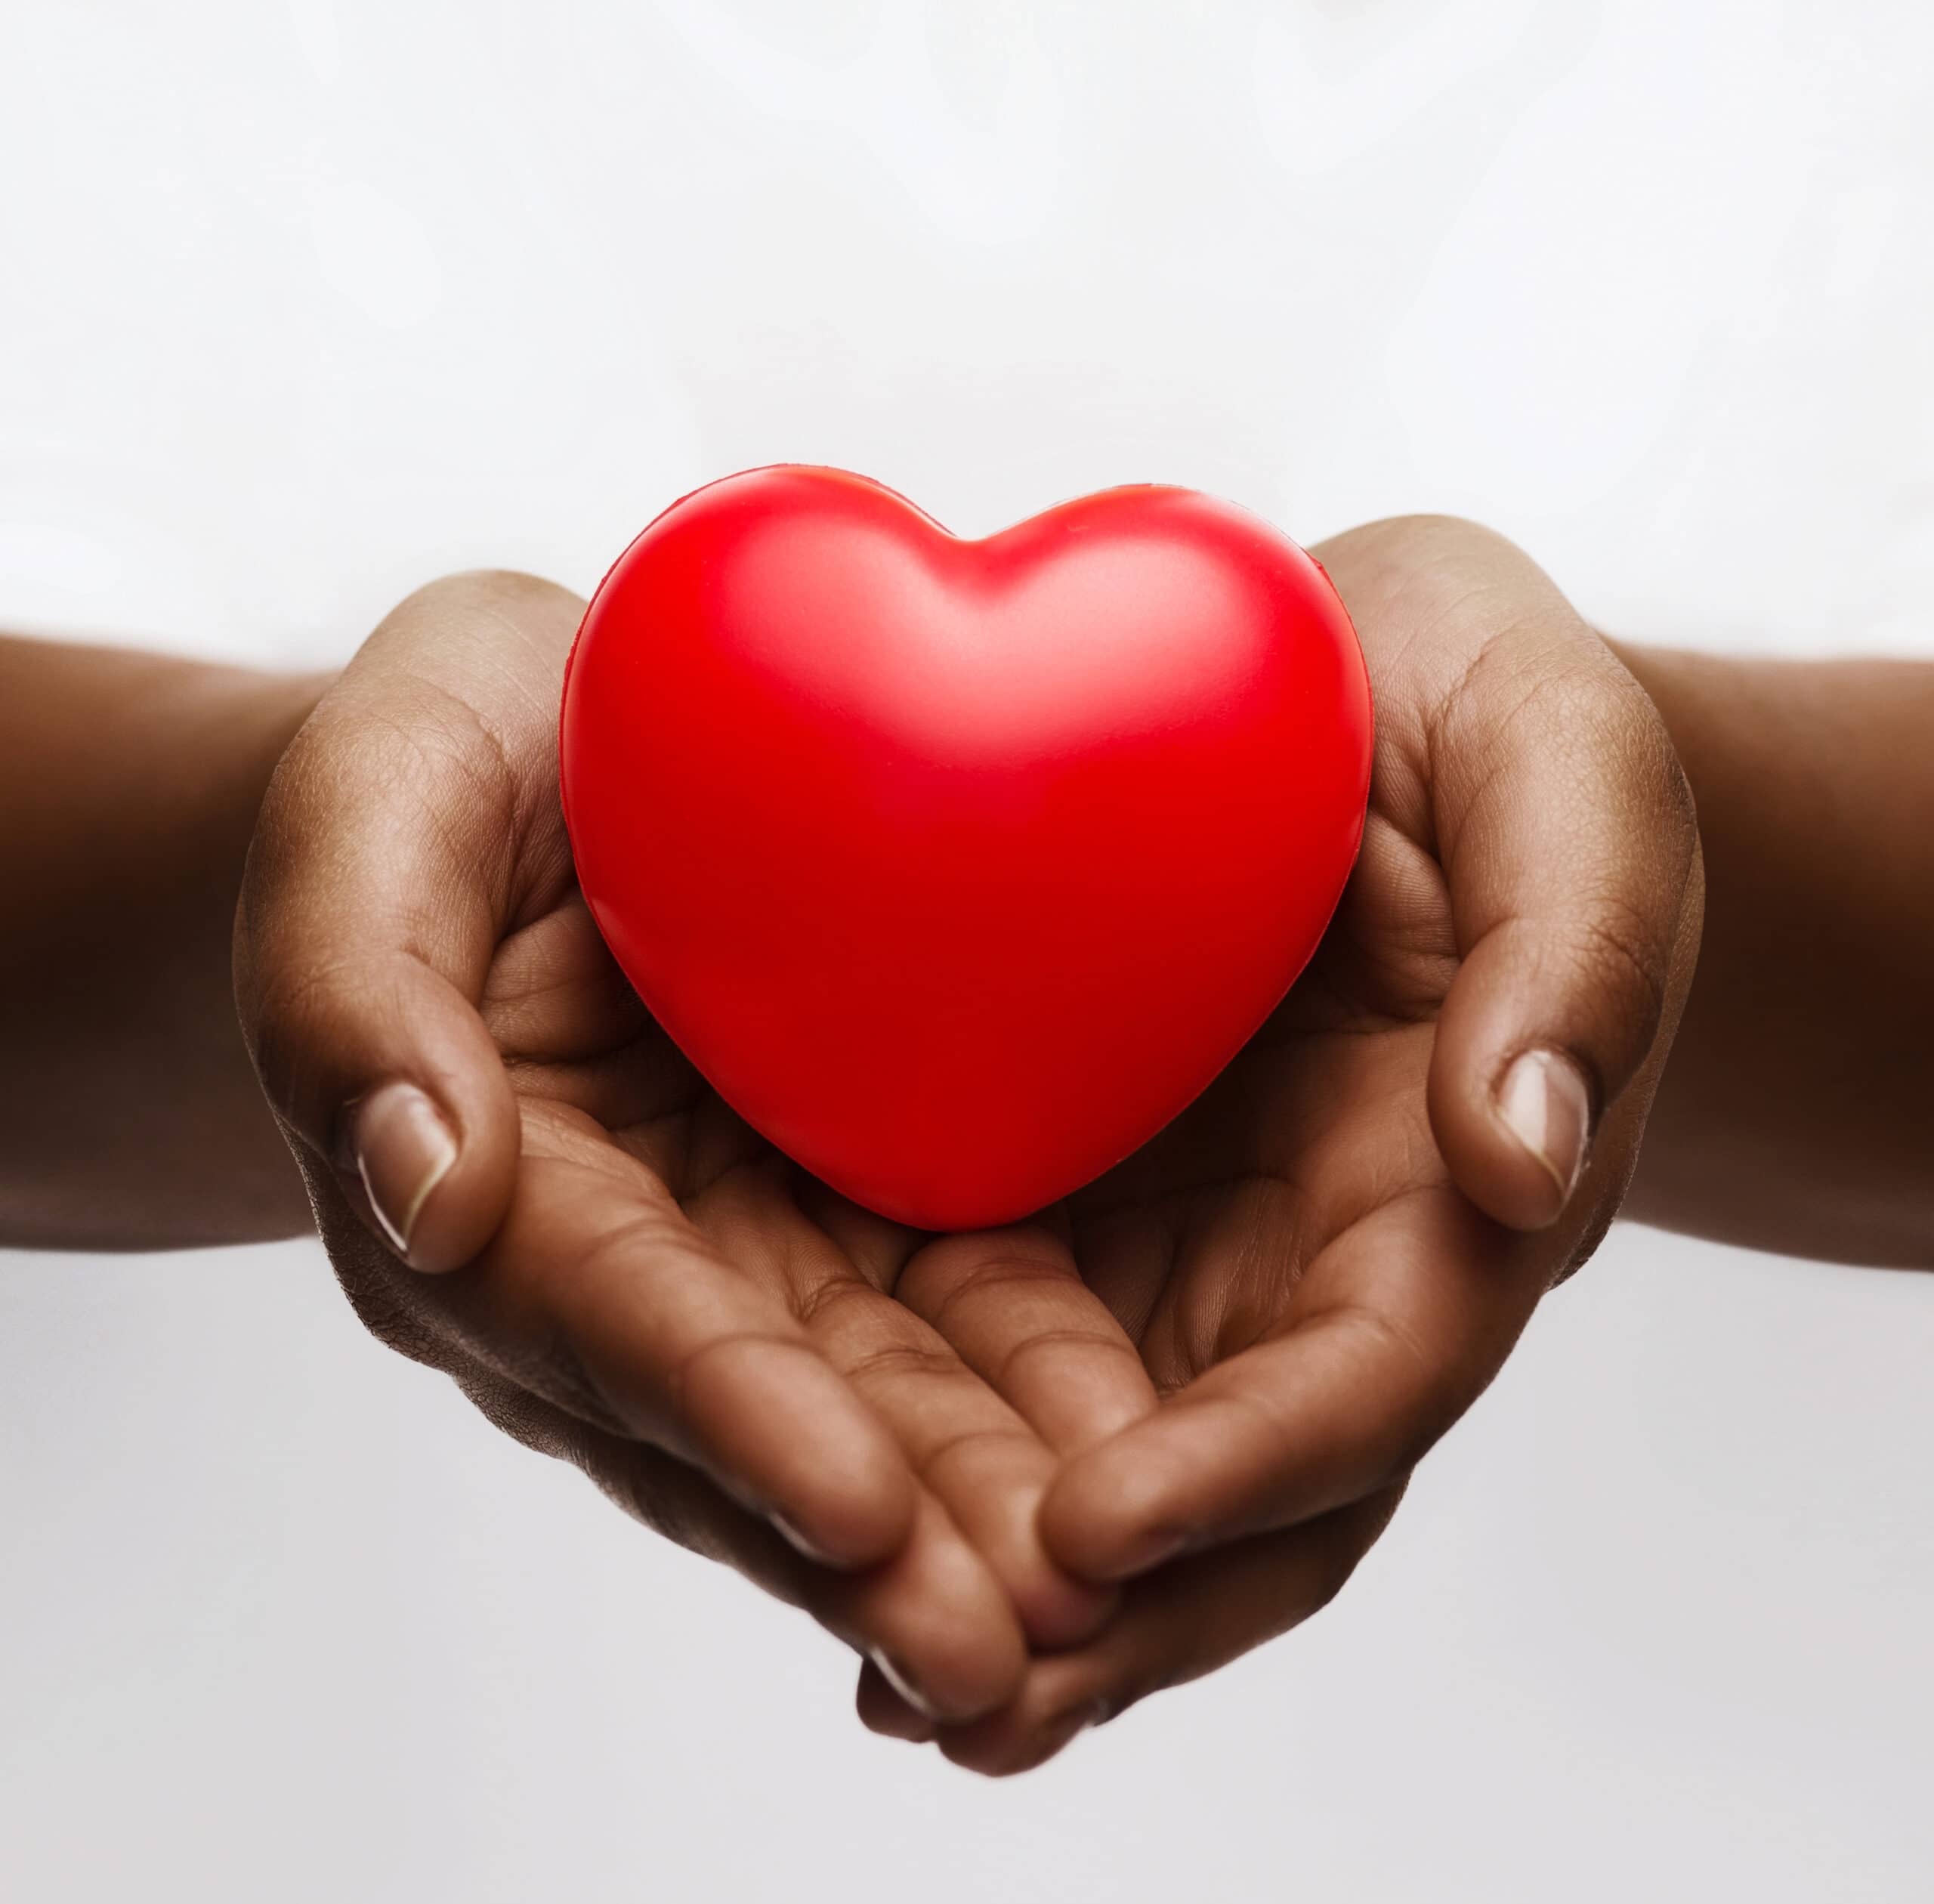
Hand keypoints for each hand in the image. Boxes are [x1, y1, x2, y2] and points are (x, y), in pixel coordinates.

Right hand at [235, 571, 1136, 1721]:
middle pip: (756, 1418)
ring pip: (867, 1407)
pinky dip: (1032, 1407)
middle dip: (881, 1545)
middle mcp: (623, 1267)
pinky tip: (1146, 1474)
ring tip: (1103, 1620)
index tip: (857, 1510)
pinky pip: (946, 1320)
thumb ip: (359, 991)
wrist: (550, 749)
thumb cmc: (445, 767)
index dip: (733, 1415)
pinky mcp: (845, 1212)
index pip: (616, 1319)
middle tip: (1015, 1656)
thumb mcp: (373, 810)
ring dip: (974, 1523)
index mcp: (492, 1196)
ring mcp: (744, 1253)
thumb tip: (425, 1190)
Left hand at [858, 516, 1703, 1770]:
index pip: (1367, 1381)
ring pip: (1105, 1450)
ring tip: (866, 1666)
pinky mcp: (1069, 1186)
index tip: (1092, 1531)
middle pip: (1233, 1488)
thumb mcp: (1562, 777)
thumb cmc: (1488, 720)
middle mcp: (1315, 1257)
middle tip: (941, 1687)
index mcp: (1452, 1191)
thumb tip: (1525, 1161)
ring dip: (998, 1567)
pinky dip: (927, 1433)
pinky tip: (811, 1486)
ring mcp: (1186, 1240)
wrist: (1360, 686)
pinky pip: (997, 1337)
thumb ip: (1573, 949)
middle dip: (1108, 1608)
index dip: (1246, 1471)